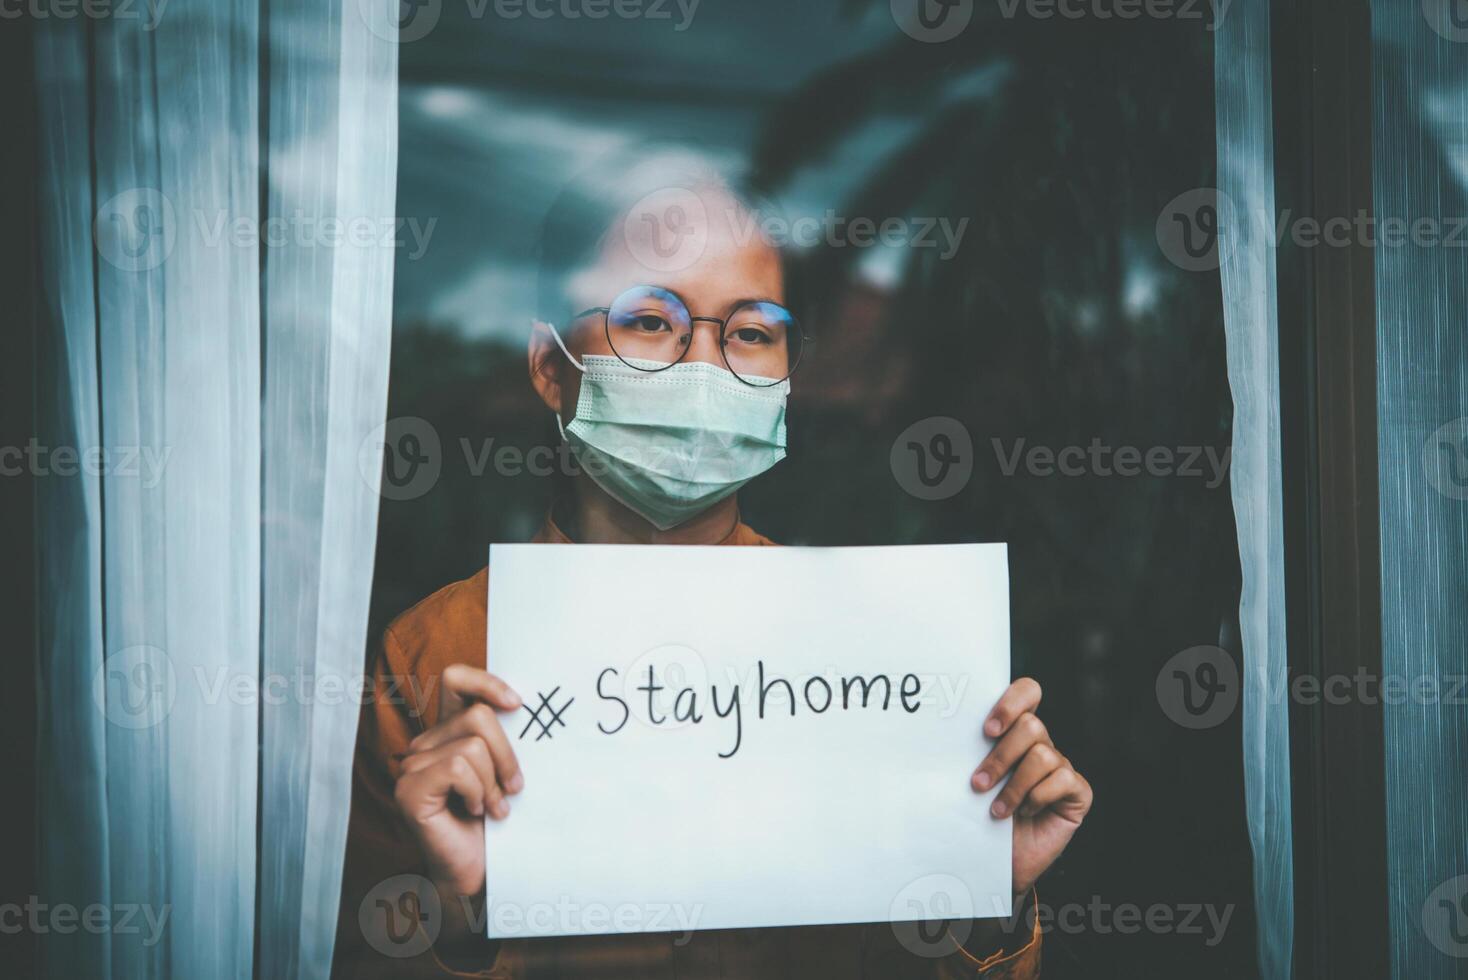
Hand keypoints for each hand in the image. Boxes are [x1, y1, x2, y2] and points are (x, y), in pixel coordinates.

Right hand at [393, 664, 524, 897]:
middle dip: (507, 754)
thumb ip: (504, 737)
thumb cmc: (493, 820)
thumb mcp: (504, 769)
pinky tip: (474, 811)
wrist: (477, 870)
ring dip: (493, 781)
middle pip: (478, 716)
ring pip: (473, 745)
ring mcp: (412, 765)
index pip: (456, 680)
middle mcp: (424, 743)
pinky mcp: (410, 788)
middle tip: (513, 787)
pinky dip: (477, 791)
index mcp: (447, 731)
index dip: (485, 681)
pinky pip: (458, 767)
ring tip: (493, 806)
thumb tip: (525, 706)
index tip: (517, 705)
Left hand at [971, 678, 1091, 896]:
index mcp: (1015, 733)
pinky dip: (1038, 797)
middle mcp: (1042, 744)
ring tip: (996, 810)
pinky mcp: (1078, 791)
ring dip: (1014, 786)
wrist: (997, 863)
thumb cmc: (979, 818)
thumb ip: (968, 755)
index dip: (1011, 702)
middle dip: (1000, 757)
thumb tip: (943, 737)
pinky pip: (1063, 779)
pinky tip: (1025, 813)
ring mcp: (1062, 767)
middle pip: (1032, 725)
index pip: (1027, 692)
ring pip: (1043, 755)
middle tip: (978, 783)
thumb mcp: (969, 782)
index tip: (986, 730)